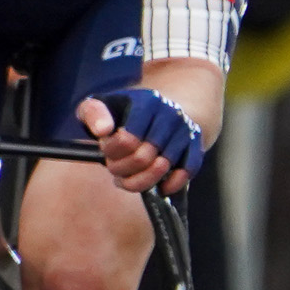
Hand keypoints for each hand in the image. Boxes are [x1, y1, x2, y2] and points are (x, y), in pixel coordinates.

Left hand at [78, 86, 203, 195]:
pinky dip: (170, 184)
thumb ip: (93, 112)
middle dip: (121, 168)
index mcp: (147, 102)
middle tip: (114, 166)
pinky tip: (157, 186)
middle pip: (142, 158)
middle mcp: (170, 114)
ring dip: (140, 180)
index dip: (110, 152)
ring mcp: (185, 130)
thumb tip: (103, 131)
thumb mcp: (103, 103)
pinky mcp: (196, 145)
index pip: (126, 140)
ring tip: (129, 176)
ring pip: (162, 168)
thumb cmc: (127, 110)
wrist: (167, 104)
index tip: (106, 149)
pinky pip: (186, 171)